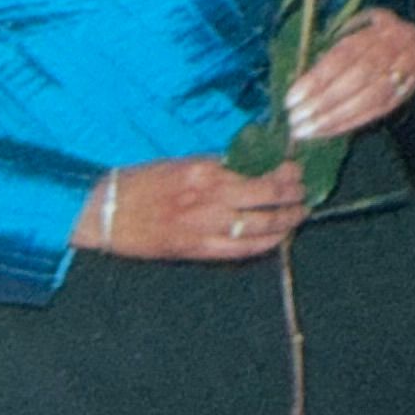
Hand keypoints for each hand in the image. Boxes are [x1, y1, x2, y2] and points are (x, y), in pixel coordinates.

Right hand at [75, 154, 308, 261]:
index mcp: (203, 170)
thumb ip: (213, 167)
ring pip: (262, 225)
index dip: (283, 169)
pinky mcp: (200, 249)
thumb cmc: (138, 183)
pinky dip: (267, 243)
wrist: (107, 213)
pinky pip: (244, 249)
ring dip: (287, 219)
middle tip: (307, 189)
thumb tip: (247, 167)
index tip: (296, 166)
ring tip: (301, 213)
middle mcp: (210, 198)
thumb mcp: (178, 164)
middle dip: (293, 192)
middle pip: (267, 195)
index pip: (256, 169)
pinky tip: (279, 238)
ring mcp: (207, 226)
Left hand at [281, 5, 414, 144]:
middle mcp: (393, 48)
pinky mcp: (404, 93)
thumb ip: (327, 50)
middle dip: (323, 103)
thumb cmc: (366, 34)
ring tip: (307, 130)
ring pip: (367, 100)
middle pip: (356, 79)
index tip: (291, 99)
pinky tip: (327, 131)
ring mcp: (403, 72)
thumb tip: (299, 80)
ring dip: (334, 118)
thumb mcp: (348, 29)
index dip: (316, 79)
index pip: (342, 56)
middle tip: (296, 119)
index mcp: (375, 27)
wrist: (409, 38)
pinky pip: (375, 112)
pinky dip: (348, 124)